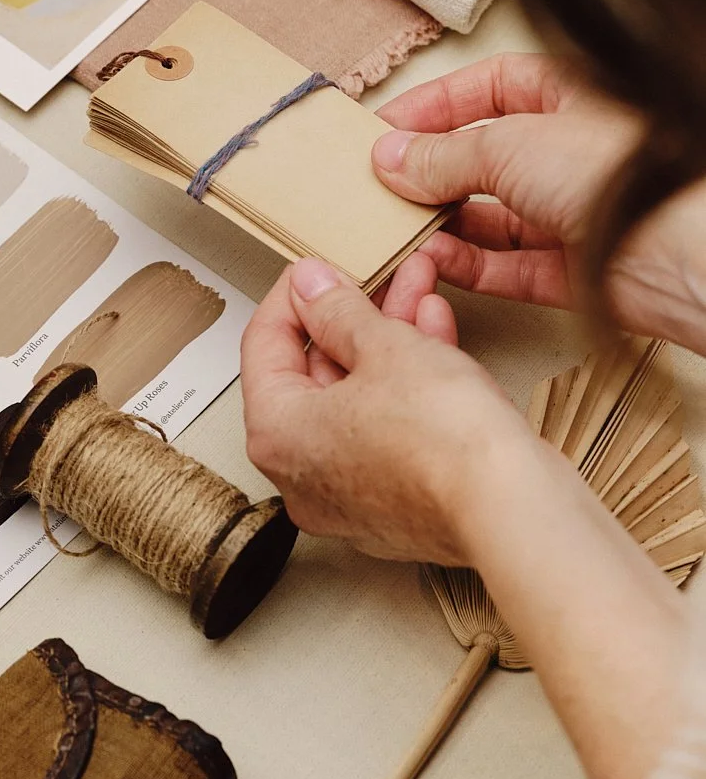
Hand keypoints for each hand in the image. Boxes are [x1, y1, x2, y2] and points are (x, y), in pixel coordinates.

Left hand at [240, 255, 532, 563]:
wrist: (513, 508)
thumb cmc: (445, 440)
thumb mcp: (385, 346)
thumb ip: (339, 309)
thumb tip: (311, 287)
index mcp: (276, 436)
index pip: (264, 346)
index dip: (294, 295)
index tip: (318, 270)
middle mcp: (301, 475)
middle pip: (314, 374)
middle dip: (353, 316)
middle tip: (378, 275)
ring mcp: (348, 496)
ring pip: (358, 400)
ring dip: (386, 341)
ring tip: (417, 290)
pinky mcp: (395, 504)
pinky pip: (387, 430)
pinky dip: (406, 385)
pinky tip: (433, 334)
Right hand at [371, 53, 639, 311]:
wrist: (683, 250)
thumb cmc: (629, 171)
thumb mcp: (512, 144)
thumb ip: (444, 154)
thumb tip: (393, 158)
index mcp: (573, 96)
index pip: (491, 87)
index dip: (435, 104)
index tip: (385, 127)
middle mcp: (573, 152)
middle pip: (483, 155)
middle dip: (429, 169)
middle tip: (379, 183)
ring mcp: (573, 210)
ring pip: (490, 215)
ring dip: (440, 221)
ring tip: (395, 225)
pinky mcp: (572, 268)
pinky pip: (505, 265)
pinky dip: (465, 264)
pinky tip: (430, 258)